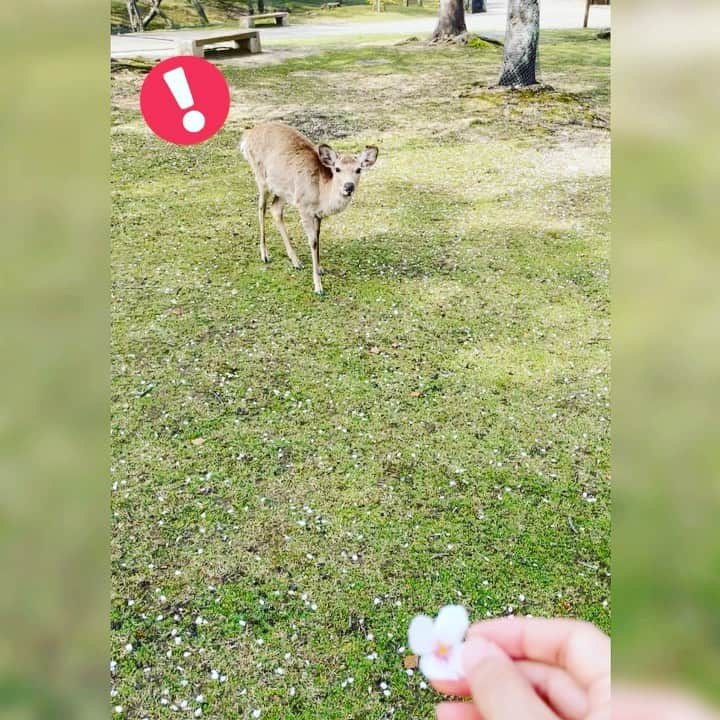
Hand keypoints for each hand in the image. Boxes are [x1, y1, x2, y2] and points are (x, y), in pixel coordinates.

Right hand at [430, 617, 609, 719]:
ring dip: (487, 697)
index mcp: (628, 693)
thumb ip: (509, 694)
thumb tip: (474, 652)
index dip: (517, 633)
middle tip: (446, 669)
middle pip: (548, 673)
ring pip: (538, 704)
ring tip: (442, 700)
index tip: (471, 636)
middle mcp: (619, 708)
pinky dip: (501, 719)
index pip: (570, 639)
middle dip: (492, 671)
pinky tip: (462, 718)